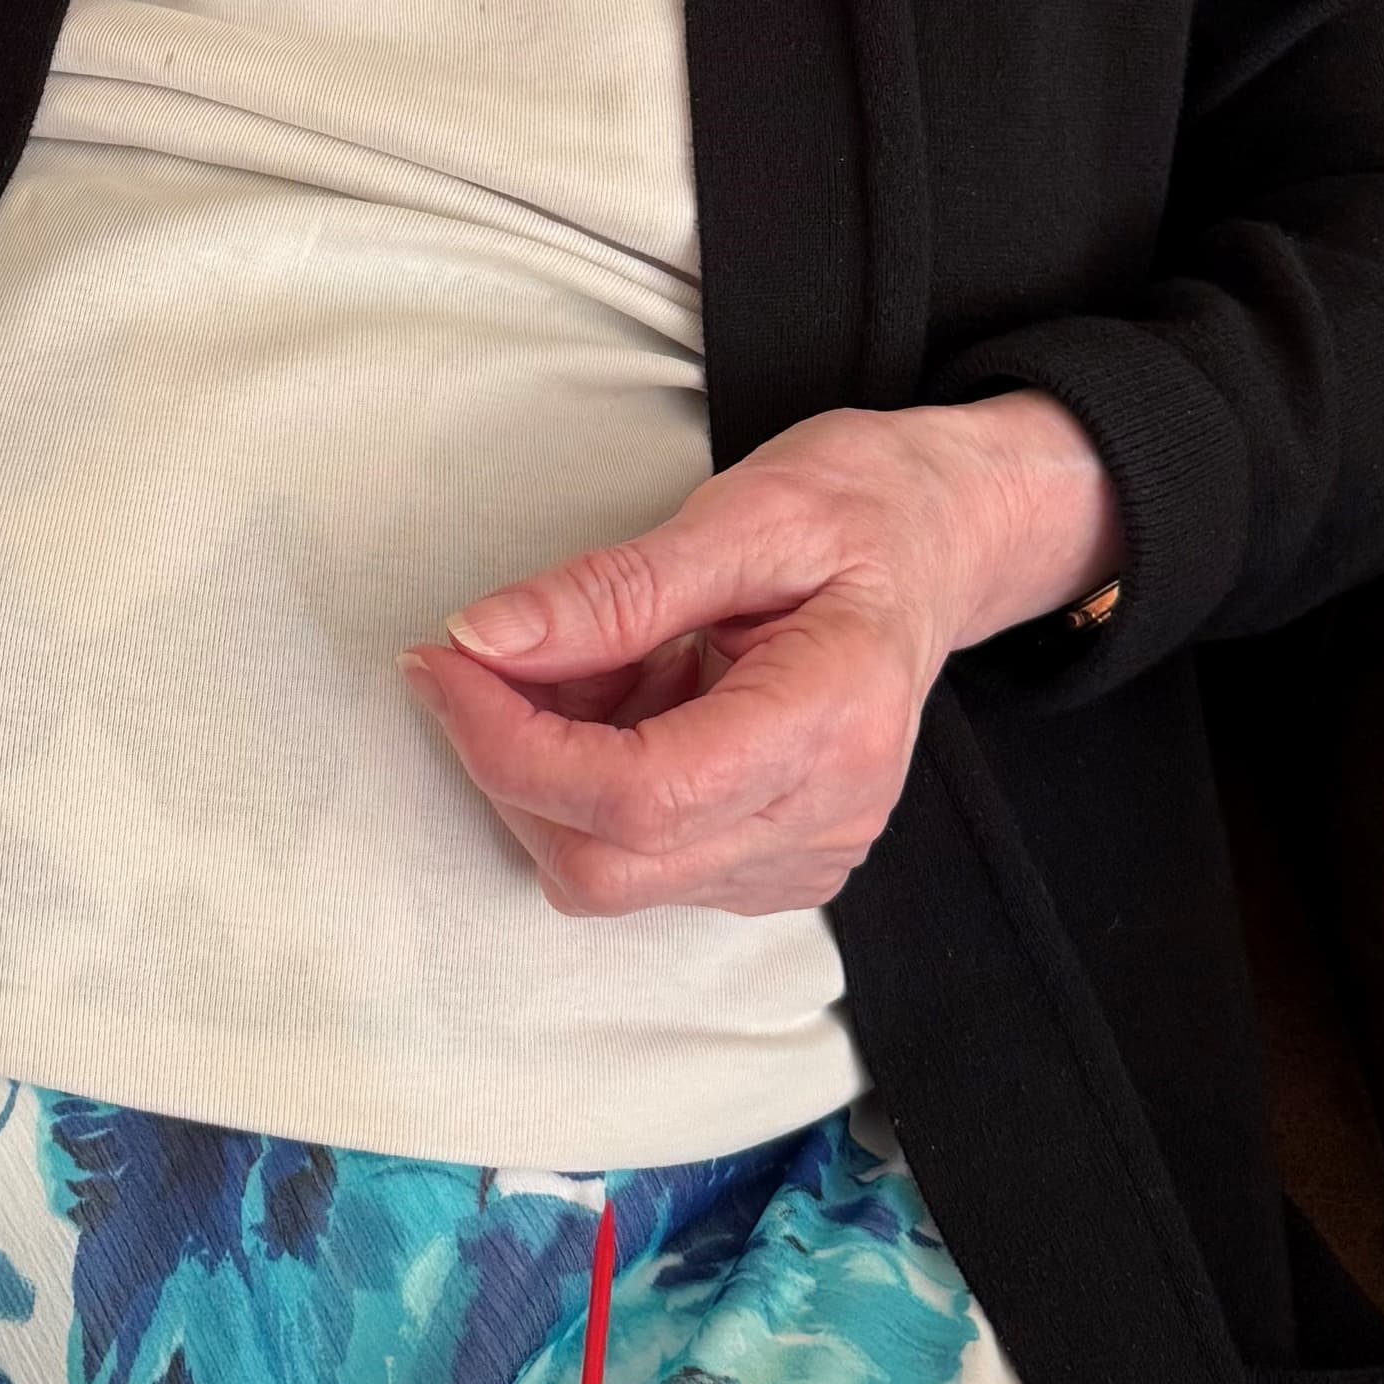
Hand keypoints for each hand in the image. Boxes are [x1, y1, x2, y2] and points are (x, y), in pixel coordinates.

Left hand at [398, 394, 1124, 918]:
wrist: (940, 542)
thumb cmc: (858, 510)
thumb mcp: (741, 512)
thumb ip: (612, 589)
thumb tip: (482, 640)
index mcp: (833, 721)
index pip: (636, 795)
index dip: (509, 743)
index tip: (444, 662)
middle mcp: (825, 818)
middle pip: (607, 863)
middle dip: (509, 764)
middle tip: (475, 659)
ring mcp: (803, 856)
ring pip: (609, 873)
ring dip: (548, 774)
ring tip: (583, 662)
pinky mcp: (773, 865)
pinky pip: (642, 861)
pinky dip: (591, 786)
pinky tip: (624, 699)